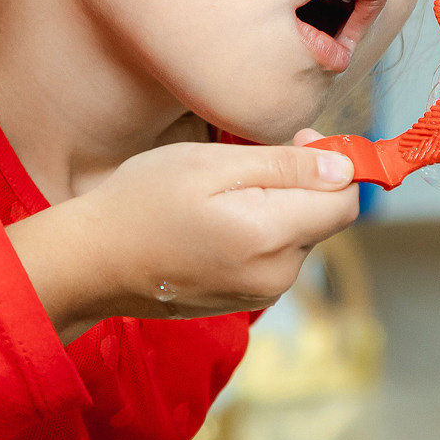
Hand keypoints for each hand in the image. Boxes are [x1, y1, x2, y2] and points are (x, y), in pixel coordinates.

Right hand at [6, 132, 358, 340]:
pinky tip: (213, 222)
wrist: (93, 261)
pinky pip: (272, 257)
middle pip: (323, 219)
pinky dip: (257, 233)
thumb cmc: (143, 202)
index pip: (346, 202)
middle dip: (300, 186)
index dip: (333, 165)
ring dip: (276, 209)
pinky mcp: (244, 300)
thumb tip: (344, 168)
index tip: (299, 140)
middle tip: (244, 163)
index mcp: (272, 237)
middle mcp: (276, 274)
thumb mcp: (212, 165)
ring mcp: (260, 293)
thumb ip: (286, 167)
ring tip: (219, 195)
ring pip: (298, 237)